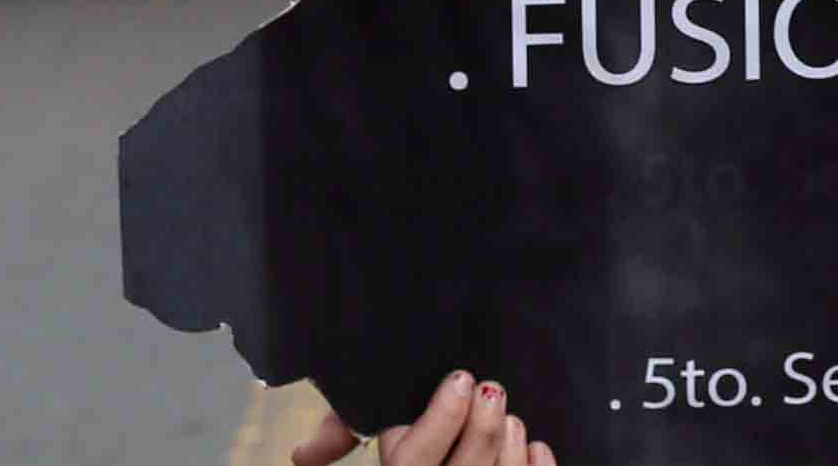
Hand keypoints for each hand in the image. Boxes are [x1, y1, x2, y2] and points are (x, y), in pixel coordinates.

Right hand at [291, 370, 552, 465]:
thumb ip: (341, 428)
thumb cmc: (414, 435)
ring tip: (509, 418)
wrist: (447, 443)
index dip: (440, 424)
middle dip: (480, 431)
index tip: (460, 379)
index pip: (412, 463)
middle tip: (491, 391)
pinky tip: (536, 446)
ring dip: (509, 447)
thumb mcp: (369, 422)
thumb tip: (301, 455)